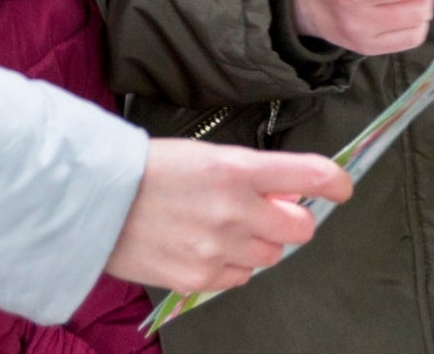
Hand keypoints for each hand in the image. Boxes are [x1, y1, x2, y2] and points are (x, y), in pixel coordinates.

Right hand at [105, 140, 354, 293]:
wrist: (92, 201)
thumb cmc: (145, 172)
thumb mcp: (205, 155)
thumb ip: (252, 174)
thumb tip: (287, 190)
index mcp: (236, 169)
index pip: (309, 176)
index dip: (334, 182)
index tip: (341, 186)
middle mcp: (234, 210)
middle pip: (299, 227)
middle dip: (288, 220)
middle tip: (267, 212)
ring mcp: (218, 249)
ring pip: (270, 257)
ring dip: (257, 244)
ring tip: (220, 227)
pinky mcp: (200, 278)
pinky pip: (239, 278)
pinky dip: (231, 266)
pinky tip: (203, 246)